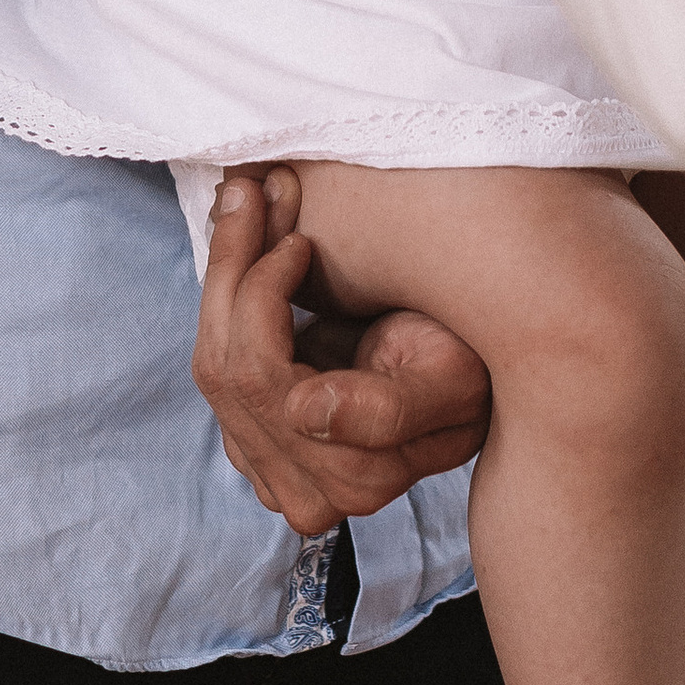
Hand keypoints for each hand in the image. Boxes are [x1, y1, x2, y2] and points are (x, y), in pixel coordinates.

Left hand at [193, 166, 491, 535]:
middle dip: (231, 269)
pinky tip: (249, 252)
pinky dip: (225, 301)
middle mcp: (306, 493)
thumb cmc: (474, 364)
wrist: (471, 371)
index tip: (301, 237)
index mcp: (353, 478)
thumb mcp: (452, 379)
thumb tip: (300, 410)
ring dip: (223, 276)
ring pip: (211, 365)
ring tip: (246, 205)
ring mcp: (276, 474)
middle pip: (224, 371)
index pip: (259, 376)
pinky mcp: (258, 445)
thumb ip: (386, 408)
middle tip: (250, 192)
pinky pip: (218, 367)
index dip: (263, 292)